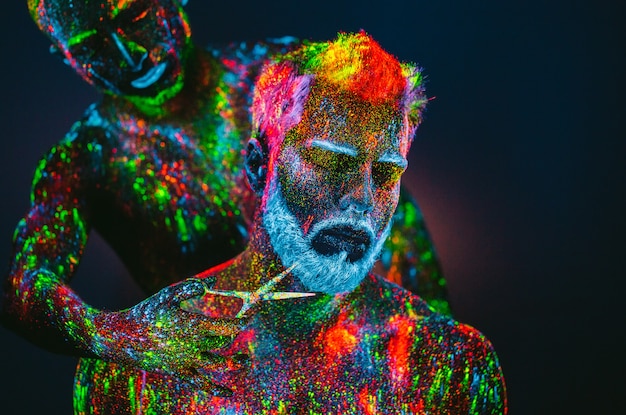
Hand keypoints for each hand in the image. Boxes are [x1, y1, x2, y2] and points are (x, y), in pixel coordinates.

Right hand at [90, 276, 245, 395]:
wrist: (123, 338)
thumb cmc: (146, 312)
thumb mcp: (168, 295)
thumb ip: (191, 288)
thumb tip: (212, 282)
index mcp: (194, 325)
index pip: (227, 326)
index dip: (242, 322)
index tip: (251, 317)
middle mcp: (193, 345)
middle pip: (222, 342)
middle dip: (234, 337)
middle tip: (243, 333)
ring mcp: (187, 361)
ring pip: (217, 364)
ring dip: (234, 363)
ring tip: (245, 361)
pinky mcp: (179, 372)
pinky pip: (201, 383)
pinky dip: (216, 389)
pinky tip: (230, 393)